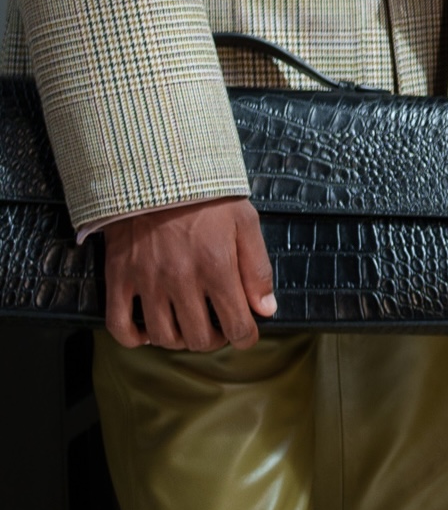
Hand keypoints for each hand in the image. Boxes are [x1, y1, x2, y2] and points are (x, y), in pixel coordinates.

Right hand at [103, 195, 275, 350]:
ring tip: (188, 327)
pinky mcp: (120, 276)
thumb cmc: (206, 195)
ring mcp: (147, 281)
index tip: (246, 335)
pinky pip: (119, 325)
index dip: (246, 337)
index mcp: (217, 267)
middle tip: (218, 327)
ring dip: (180, 340)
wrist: (156, 169)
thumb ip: (258, 268)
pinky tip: (149, 332)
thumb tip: (266, 309)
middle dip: (215, 340)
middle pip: (199, 338)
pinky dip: (134, 339)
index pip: (237, 325)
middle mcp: (182, 280)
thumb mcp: (245, 222)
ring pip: (163, 338)